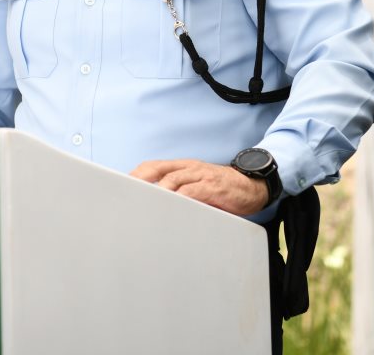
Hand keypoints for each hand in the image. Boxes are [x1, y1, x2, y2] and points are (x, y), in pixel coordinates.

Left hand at [130, 158, 267, 215]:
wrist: (253, 187)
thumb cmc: (222, 190)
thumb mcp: (198, 188)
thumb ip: (180, 194)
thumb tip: (156, 207)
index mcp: (184, 167)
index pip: (154, 166)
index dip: (137, 174)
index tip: (121, 185)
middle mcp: (189, 168)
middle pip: (157, 170)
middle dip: (139, 180)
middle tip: (125, 193)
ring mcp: (200, 175)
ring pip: (172, 179)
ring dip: (156, 190)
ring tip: (142, 201)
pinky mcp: (212, 187)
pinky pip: (191, 191)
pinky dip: (179, 198)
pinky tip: (170, 206)